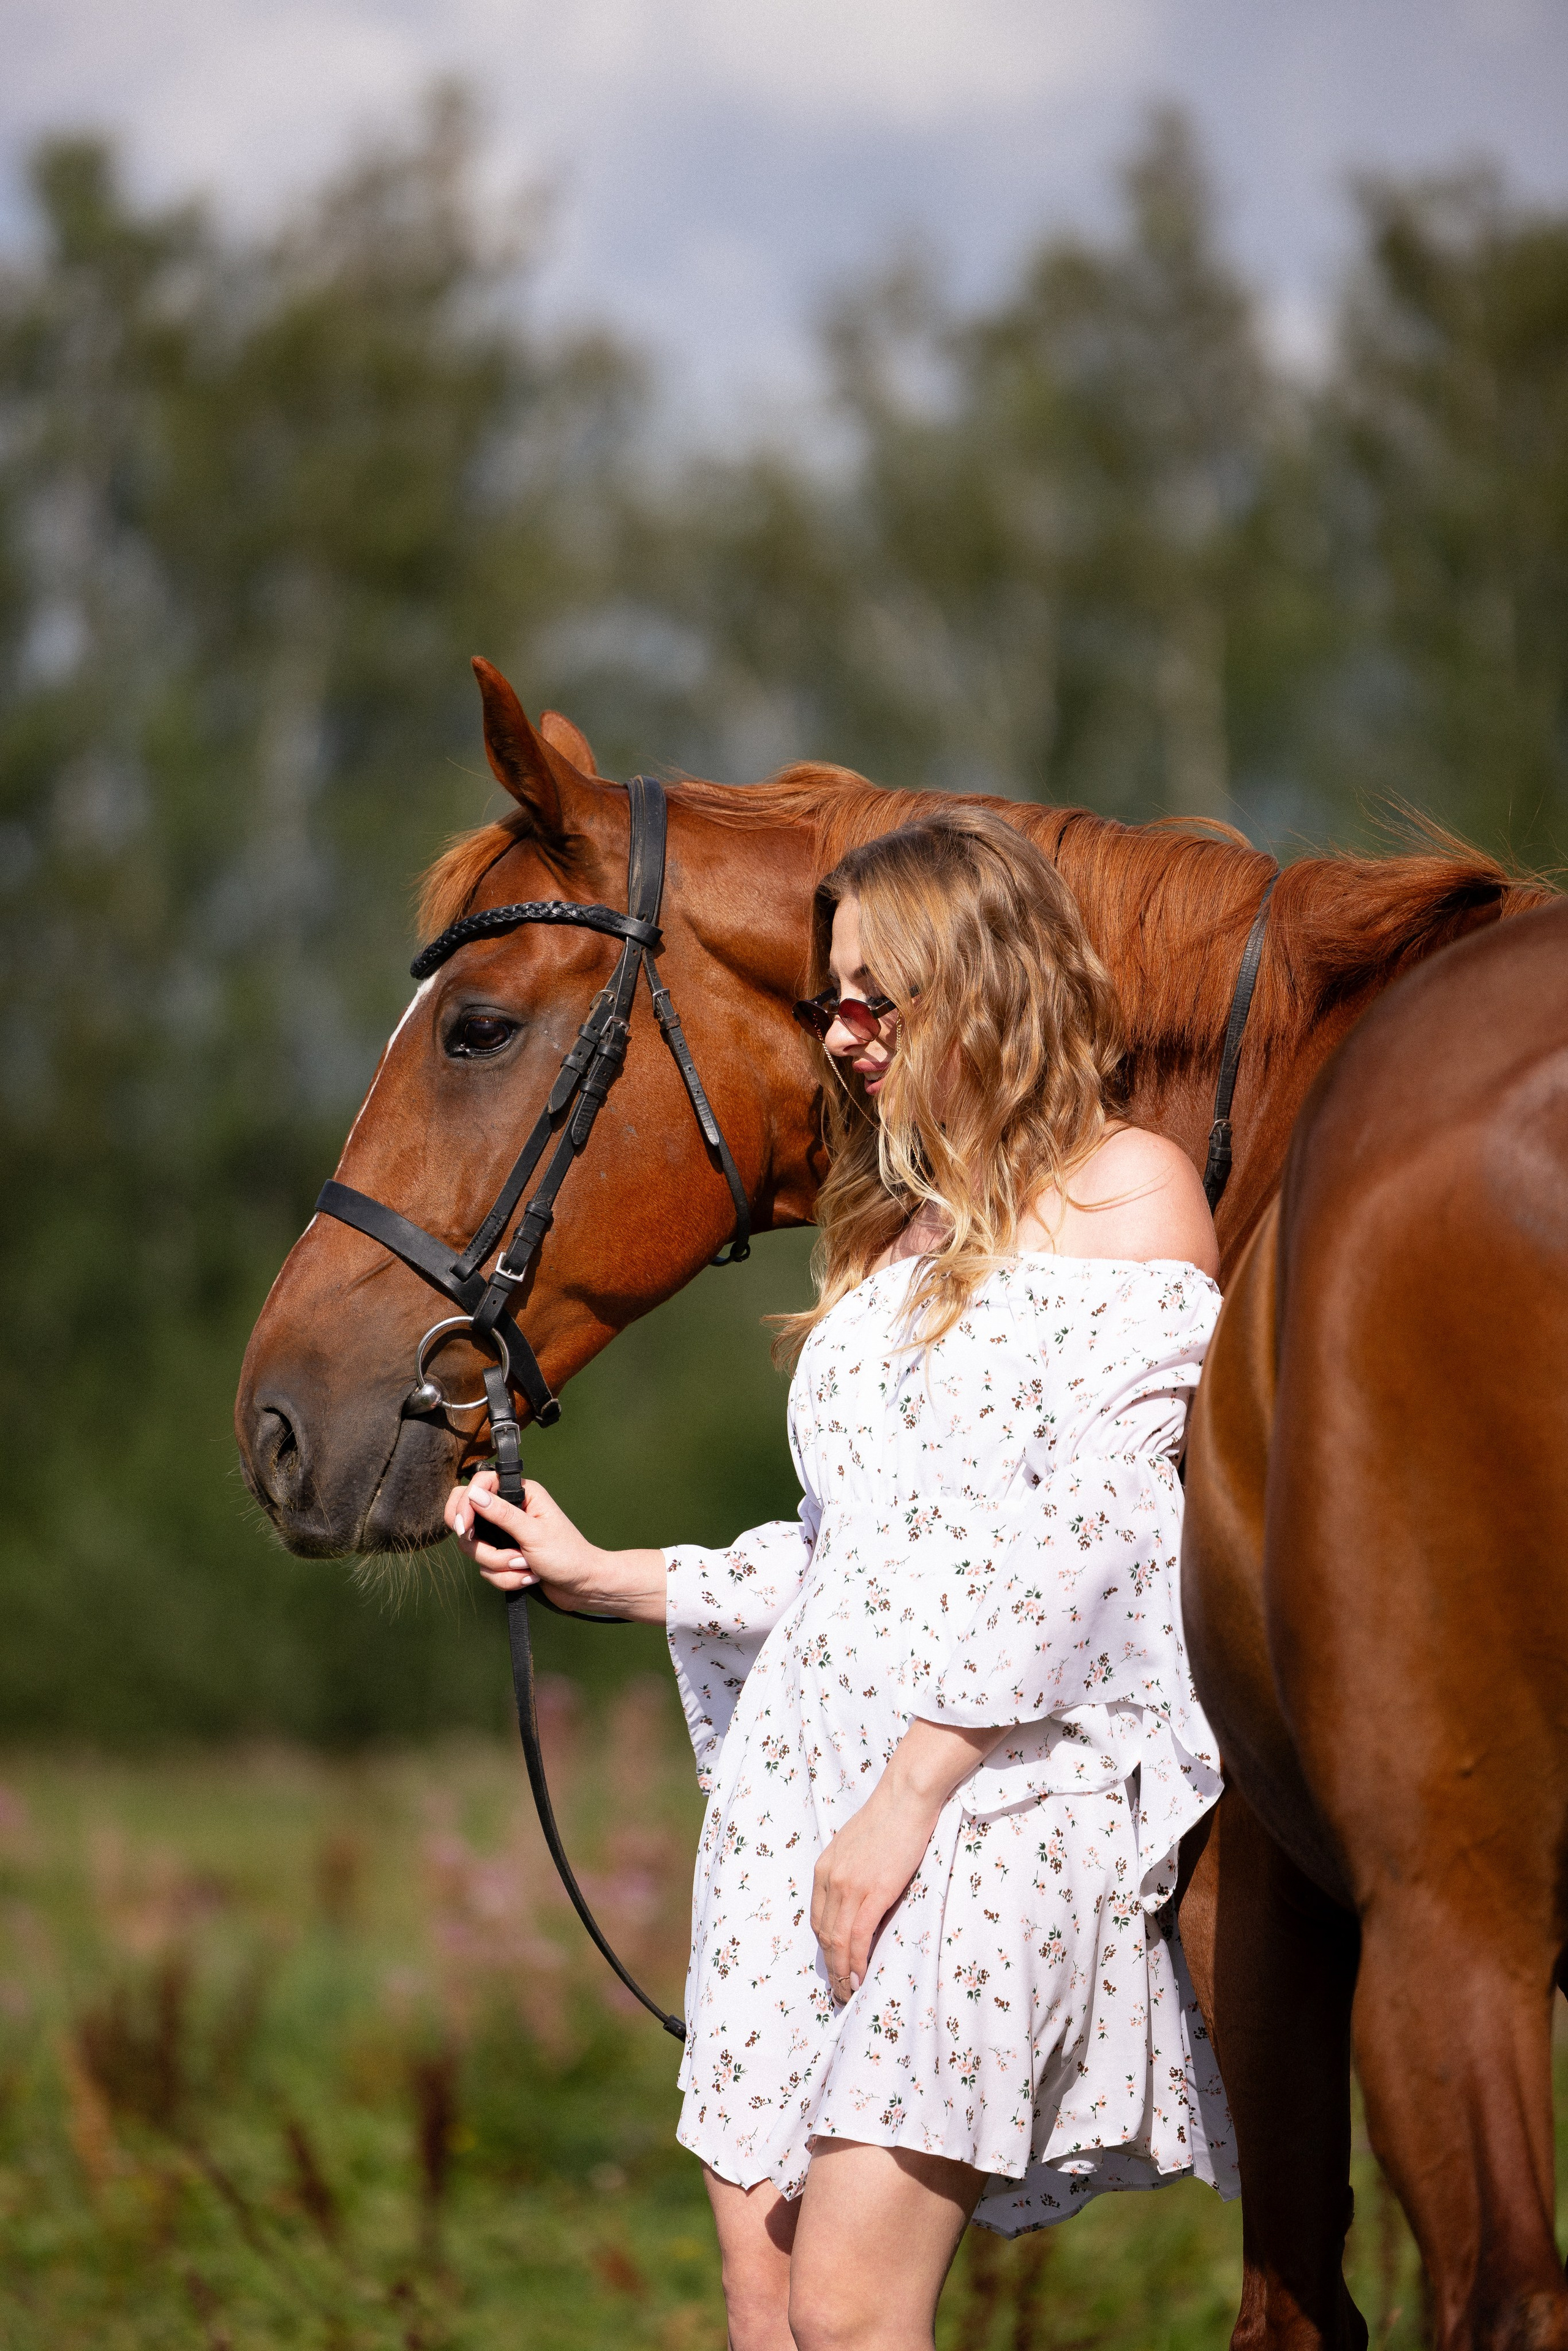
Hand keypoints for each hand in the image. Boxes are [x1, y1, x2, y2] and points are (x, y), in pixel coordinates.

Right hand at [444, 1473, 667, 1621]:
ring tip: (526, 1566)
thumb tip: (473, 1494)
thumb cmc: (568, 1556)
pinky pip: (486, 1569)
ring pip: (475, 1549)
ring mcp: (504, 1535)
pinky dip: (506, 1578)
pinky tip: (528, 1576)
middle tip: (503, 1555)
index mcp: (521, 1493)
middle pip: (467, 1519)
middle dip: (482, 1546)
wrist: (582, 1587)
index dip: (466, 1505)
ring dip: (501, 1565)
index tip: (467, 1528)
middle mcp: (509, 1511)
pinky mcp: (503, 1557)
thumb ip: (502, 1514)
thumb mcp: (534, 1534)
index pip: (478, 1485)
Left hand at [810, 1718, 1004, 2001]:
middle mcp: (831, 1879)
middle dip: (831, 1967)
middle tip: (839, 1991)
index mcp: (825, 1869)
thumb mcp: (857, 1848)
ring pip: (838, 1940)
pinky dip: (857, 1960)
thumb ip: (851, 1875)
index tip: (834, 1967)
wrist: (905, 1798)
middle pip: (824, 1934)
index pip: (818, 1919)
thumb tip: (858, 1903)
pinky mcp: (873, 1891)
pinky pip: (858, 1936)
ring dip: (842, 1972)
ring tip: (849, 1992)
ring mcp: (850, 1886)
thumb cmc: (889, 1820)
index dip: (825, 1948)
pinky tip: (860, 1976)